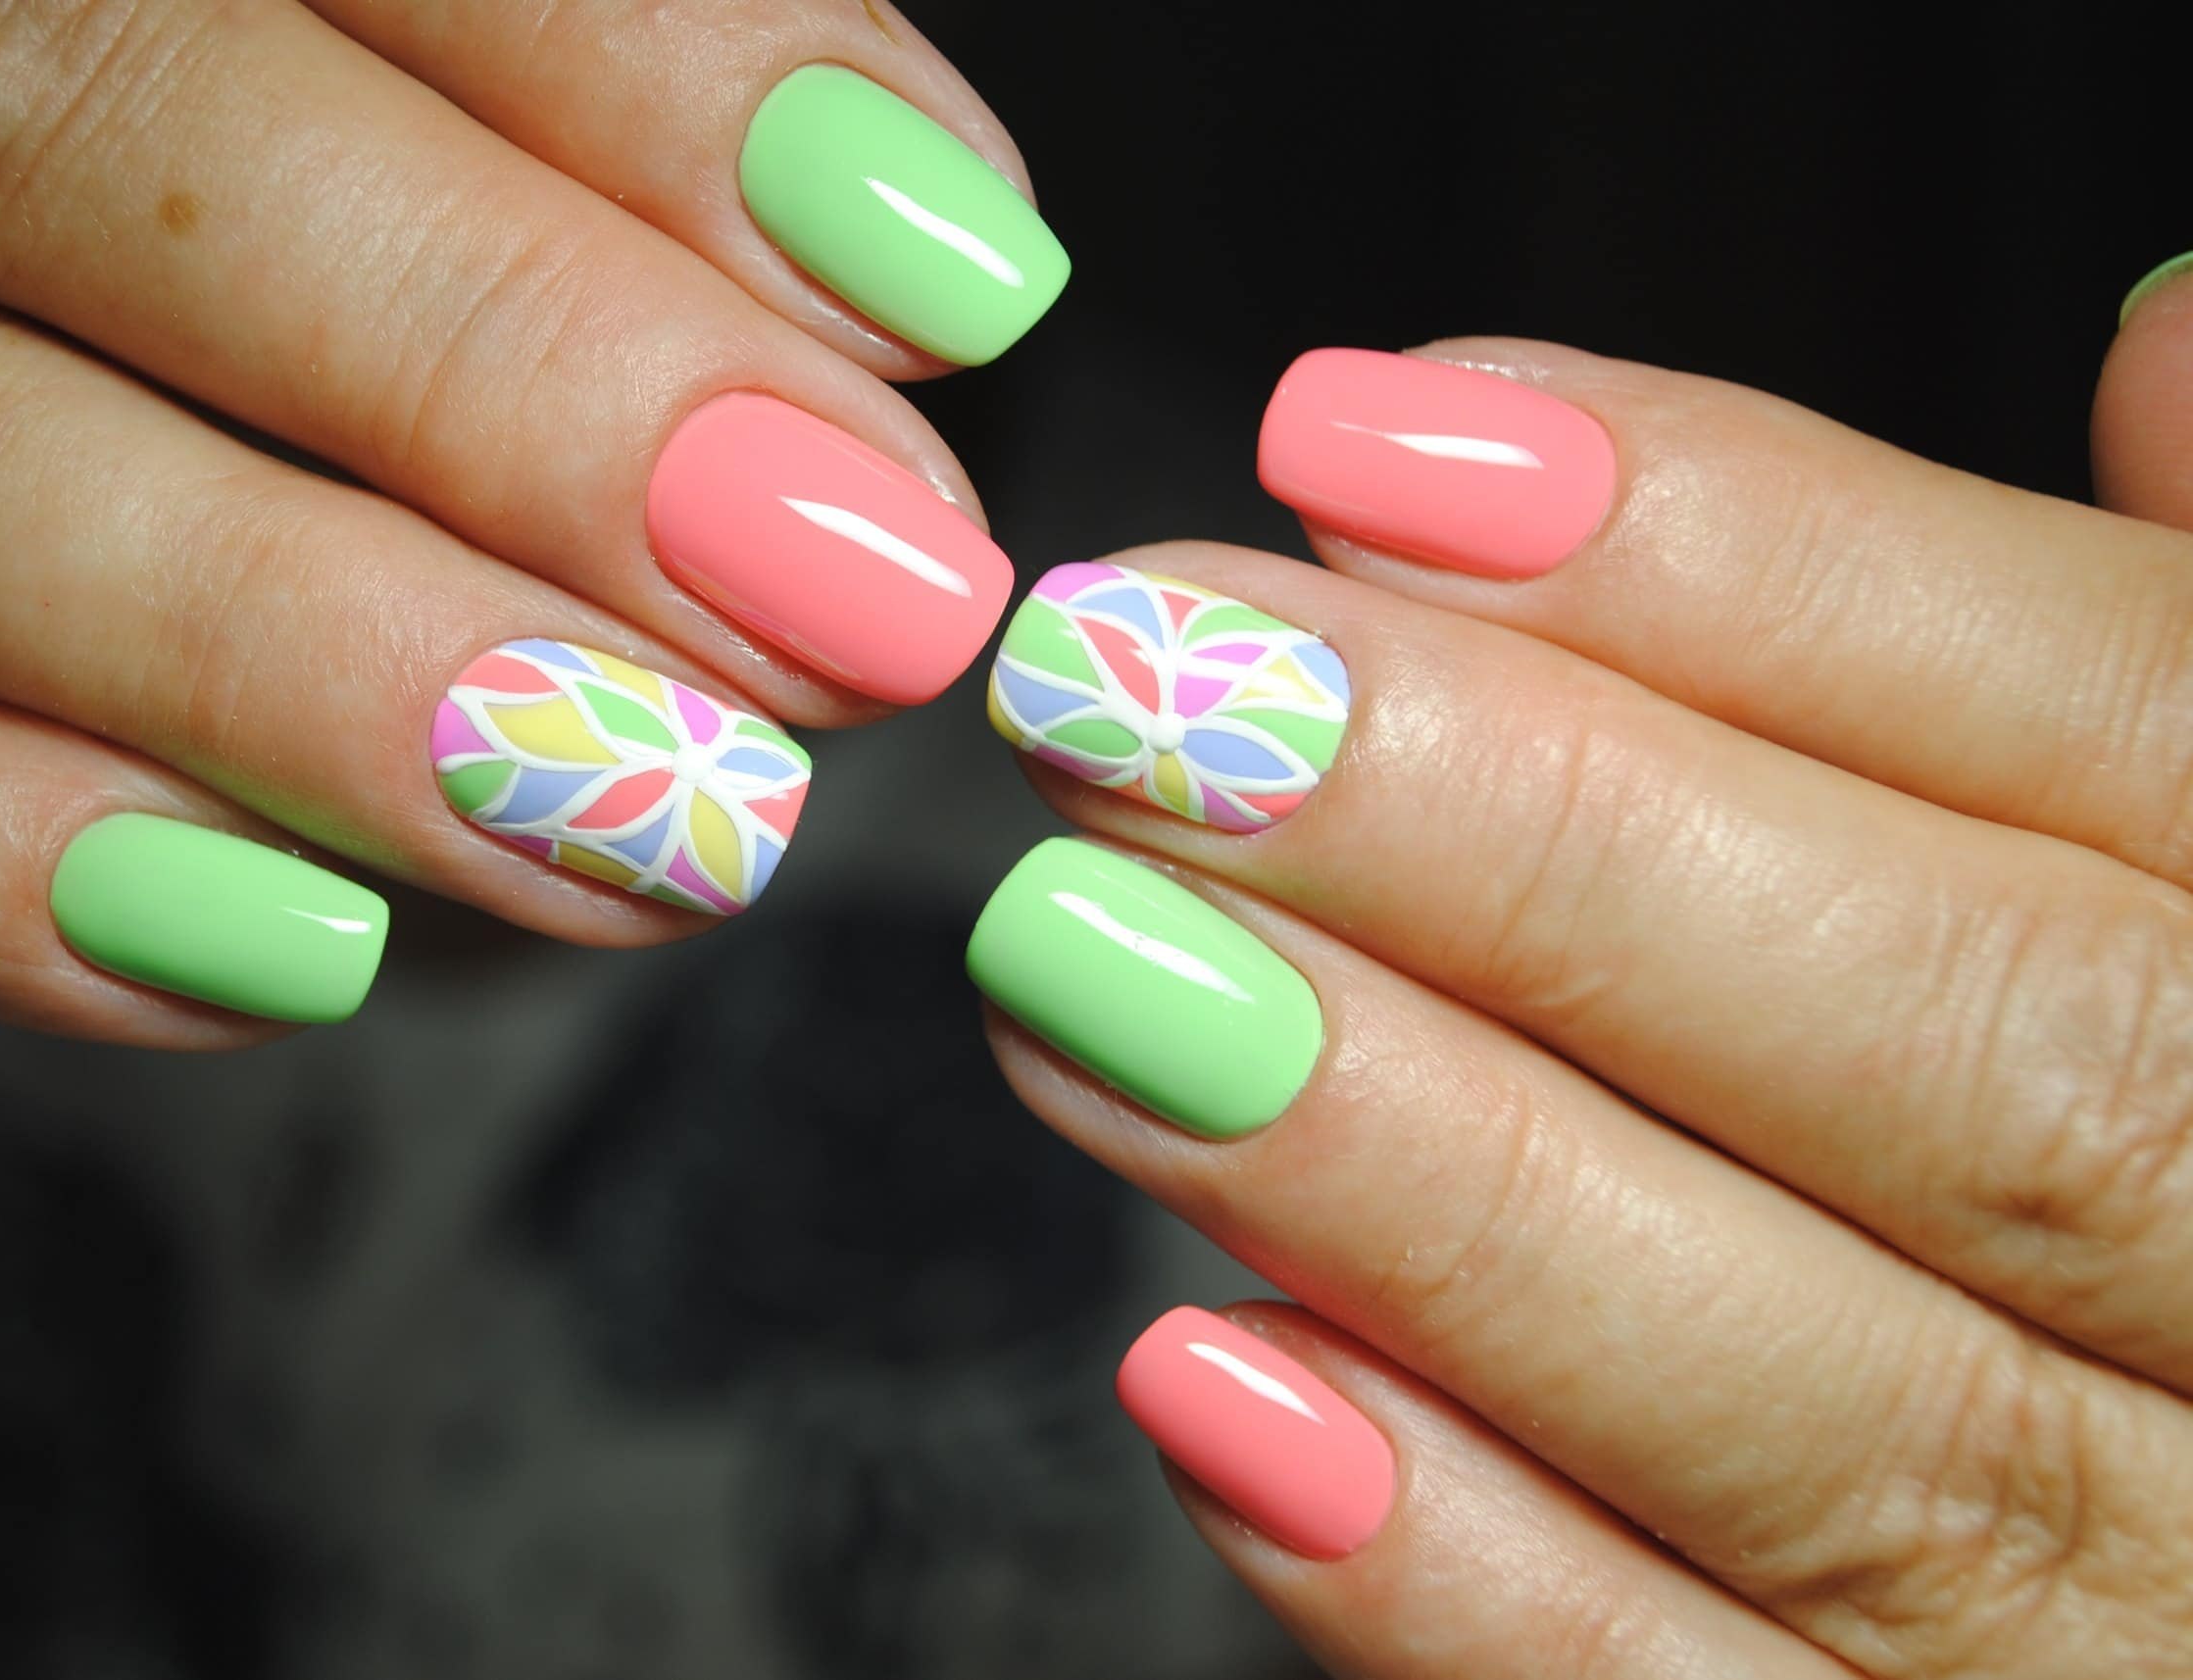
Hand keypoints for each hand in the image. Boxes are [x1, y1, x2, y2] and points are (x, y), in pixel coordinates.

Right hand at [0, 0, 1061, 1038]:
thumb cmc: (241, 134)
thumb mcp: (408, 35)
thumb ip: (599, 71)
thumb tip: (920, 241)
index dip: (642, 87)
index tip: (943, 279)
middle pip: (83, 141)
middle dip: (506, 383)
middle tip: (842, 591)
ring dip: (314, 672)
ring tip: (658, 817)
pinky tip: (303, 954)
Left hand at [968, 288, 2192, 1675]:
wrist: (2189, 1477)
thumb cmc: (2186, 1118)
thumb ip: (2178, 679)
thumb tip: (2157, 339)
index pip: (2146, 731)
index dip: (1757, 568)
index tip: (1364, 446)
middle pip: (1985, 1053)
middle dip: (1533, 845)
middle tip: (1143, 685)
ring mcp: (2166, 1619)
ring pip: (1834, 1409)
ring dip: (1422, 1176)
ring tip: (1086, 961)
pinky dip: (1473, 1584)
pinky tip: (1213, 1383)